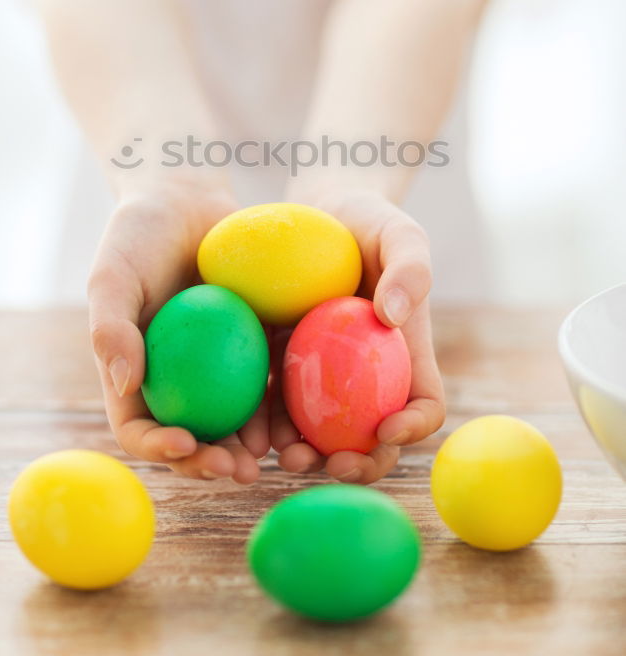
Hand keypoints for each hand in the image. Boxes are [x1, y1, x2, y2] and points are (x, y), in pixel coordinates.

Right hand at [86, 179, 270, 483]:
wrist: (184, 195)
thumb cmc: (137, 234)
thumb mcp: (112, 275)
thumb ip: (110, 328)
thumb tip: (125, 384)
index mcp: (135, 373)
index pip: (138, 427)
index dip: (157, 448)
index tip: (185, 445)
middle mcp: (176, 378)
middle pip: (191, 436)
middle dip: (213, 462)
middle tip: (240, 470)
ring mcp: (216, 364)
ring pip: (234, 417)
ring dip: (252, 443)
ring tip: (275, 454)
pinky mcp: (253, 342)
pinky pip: (268, 377)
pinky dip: (280, 399)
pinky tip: (303, 410)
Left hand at [271, 185, 445, 483]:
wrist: (319, 210)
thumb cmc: (369, 222)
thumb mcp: (400, 234)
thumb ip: (410, 269)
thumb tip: (392, 316)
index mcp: (405, 355)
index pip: (424, 404)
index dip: (414, 426)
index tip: (388, 428)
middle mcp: (367, 375)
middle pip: (372, 436)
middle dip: (357, 462)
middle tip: (332, 464)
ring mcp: (323, 374)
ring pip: (319, 431)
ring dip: (305, 454)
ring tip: (284, 457)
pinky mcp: (281, 362)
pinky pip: (275, 402)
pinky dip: (265, 424)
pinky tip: (249, 432)